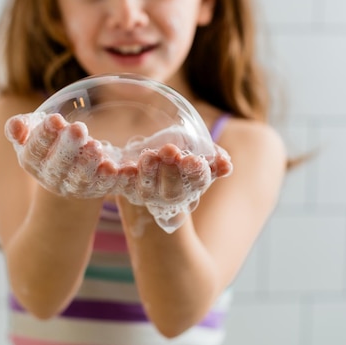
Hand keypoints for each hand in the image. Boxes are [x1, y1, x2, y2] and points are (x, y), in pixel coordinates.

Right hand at [5, 113, 118, 198]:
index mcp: (32, 161)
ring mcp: (74, 187)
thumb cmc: (48, 143)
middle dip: (67, 148)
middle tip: (78, 129)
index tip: (55, 119)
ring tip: (97, 147)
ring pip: (81, 179)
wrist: (66, 171)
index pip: (35, 149)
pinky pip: (107, 187)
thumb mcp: (32, 132)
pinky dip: (116, 180)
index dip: (44, 135)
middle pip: (58, 165)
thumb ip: (21, 127)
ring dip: (89, 164)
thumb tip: (15, 127)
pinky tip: (125, 169)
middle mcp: (51, 177)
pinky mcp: (96, 191)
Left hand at [116, 142, 232, 206]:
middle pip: (172, 191)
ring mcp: (147, 193)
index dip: (196, 172)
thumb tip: (226, 164)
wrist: (150, 161)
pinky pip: (121, 185)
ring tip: (149, 156)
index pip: (197, 182)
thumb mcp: (199, 153)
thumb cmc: (179, 156)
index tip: (194, 160)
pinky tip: (118, 166)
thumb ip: (213, 158)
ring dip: (148, 173)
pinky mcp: (126, 188)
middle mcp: (169, 195)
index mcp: (191, 186)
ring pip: (148, 189)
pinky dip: (120, 176)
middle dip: (171, 172)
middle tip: (169, 151)